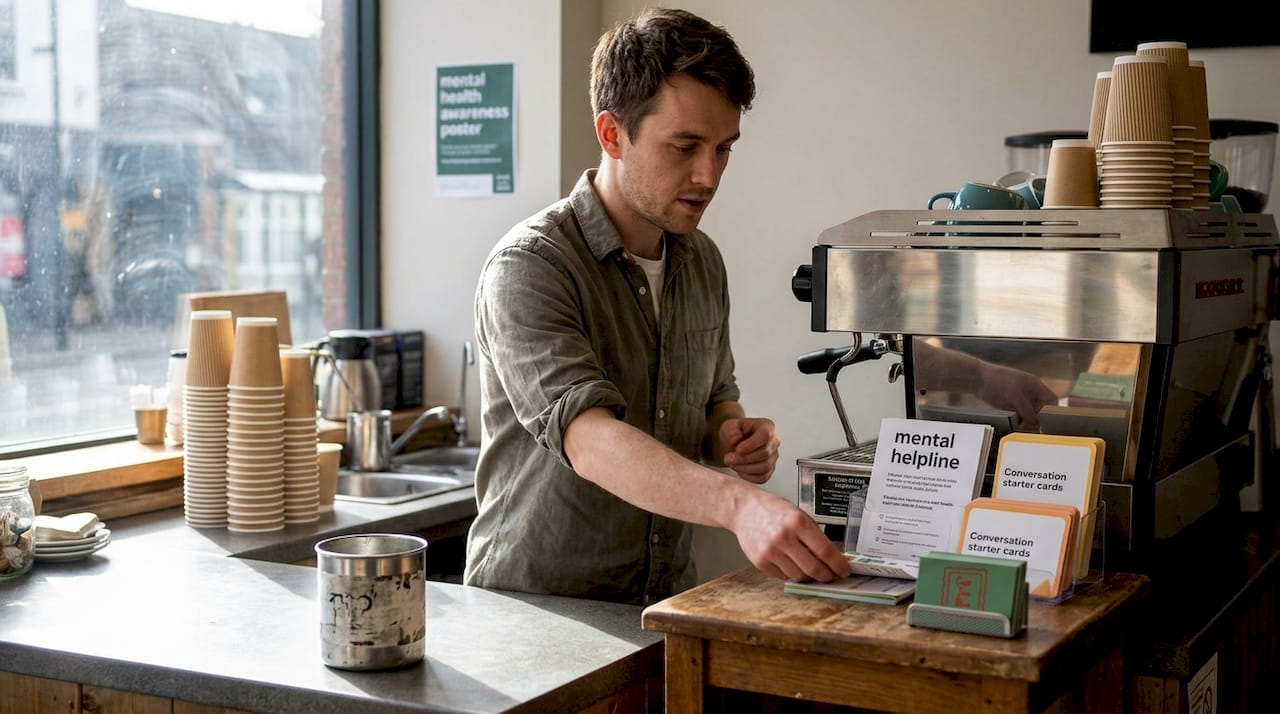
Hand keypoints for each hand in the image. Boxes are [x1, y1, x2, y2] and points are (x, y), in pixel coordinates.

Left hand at [718, 417, 779, 482]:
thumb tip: (736, 440)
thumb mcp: (728, 427)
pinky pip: (762, 477)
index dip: (751, 444)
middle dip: (744, 458)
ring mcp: (773, 456)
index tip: (737, 450)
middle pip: (765, 453)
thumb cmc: (734, 433)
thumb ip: (731, 431)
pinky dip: (748, 476)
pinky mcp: (769, 469)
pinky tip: (739, 469)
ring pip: (765, 467)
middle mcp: (774, 441)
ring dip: (745, 468)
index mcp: (766, 426)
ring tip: (732, 463)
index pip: (765, 435)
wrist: (735, 444)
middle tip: (728, 458)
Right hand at [730, 490, 850, 581]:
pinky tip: (793, 564)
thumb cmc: (773, 510)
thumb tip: (832, 557)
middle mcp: (783, 537)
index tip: (844, 570)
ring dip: (809, 576)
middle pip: (813, 569)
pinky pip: (783, 576)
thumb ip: (814, 535)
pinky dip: (791, 574)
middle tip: (831, 575)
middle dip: (827, 576)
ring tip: (811, 569)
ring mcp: (770, 551)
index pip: (825, 551)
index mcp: (797, 522)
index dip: (838, 565)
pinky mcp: (760, 562)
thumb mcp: (799, 514)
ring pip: (799, 576)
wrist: (744, 509)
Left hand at [977, 363, 1057, 428]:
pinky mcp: (1013, 408)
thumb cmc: (1000, 380)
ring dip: (1031, 423)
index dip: (1055, 412)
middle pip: (1043, 410)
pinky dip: (1021, 423)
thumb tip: (1035, 423)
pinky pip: (1021, 418)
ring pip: (1032, 416)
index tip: (1055, 424)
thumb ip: (1027, 409)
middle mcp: (1031, 395)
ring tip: (1030, 431)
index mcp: (1037, 387)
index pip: (1052, 401)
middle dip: (1042, 420)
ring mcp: (1022, 401)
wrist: (980, 380)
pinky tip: (1020, 428)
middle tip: (1042, 431)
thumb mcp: (1016, 394)